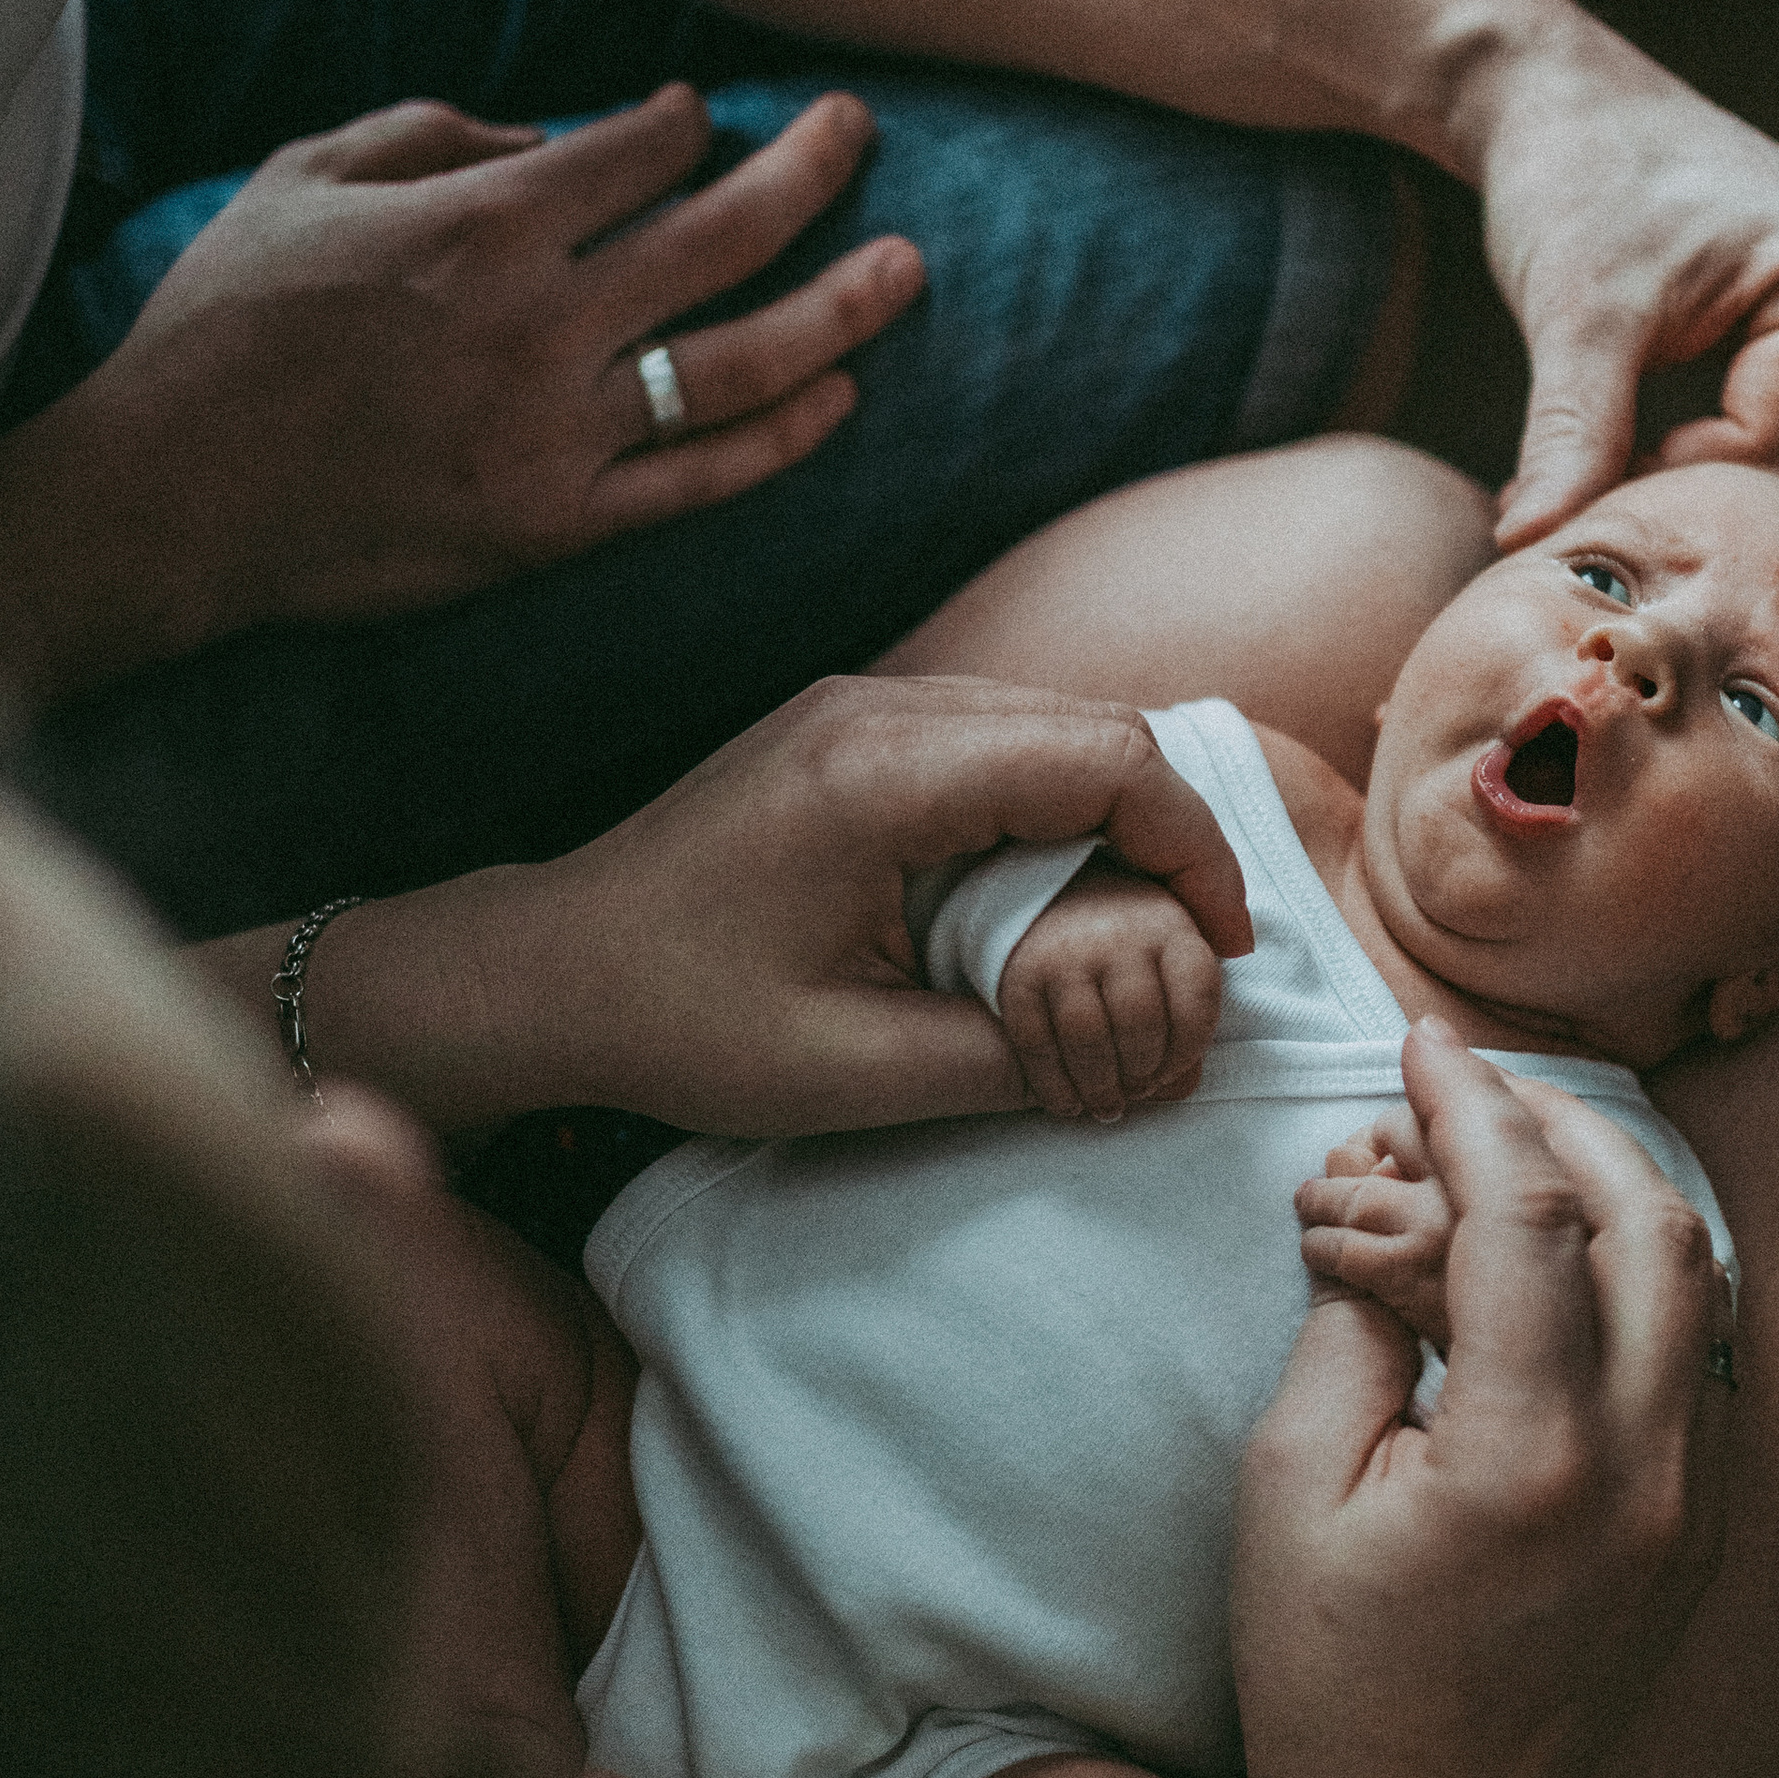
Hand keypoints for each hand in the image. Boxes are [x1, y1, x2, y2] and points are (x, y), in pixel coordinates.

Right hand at [75, 82, 924, 636]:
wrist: (169, 495)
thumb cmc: (224, 322)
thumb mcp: (302, 176)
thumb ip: (433, 132)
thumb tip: (553, 140)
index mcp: (478, 223)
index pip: (637, 152)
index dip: (685, 124)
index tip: (702, 121)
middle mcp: (536, 322)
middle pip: (720, 234)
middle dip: (809, 171)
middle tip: (862, 132)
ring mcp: (553, 431)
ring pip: (738, 361)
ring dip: (839, 306)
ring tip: (909, 266)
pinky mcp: (552, 526)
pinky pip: (697, 481)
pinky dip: (778, 438)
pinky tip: (840, 397)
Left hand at [297, 676, 1255, 1135]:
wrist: (548, 970)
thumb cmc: (681, 1025)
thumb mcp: (859, 1073)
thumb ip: (1013, 1059)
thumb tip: (1142, 1054)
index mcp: (885, 775)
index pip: (1107, 758)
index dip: (1197, 846)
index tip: (1230, 940)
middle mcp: (877, 707)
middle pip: (1092, 724)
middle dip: (1172, 828)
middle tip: (1208, 940)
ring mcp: (856, 705)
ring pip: (1047, 723)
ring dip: (1114, 813)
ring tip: (1148, 922)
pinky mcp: (843, 728)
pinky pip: (990, 738)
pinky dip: (1050, 803)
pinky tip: (1057, 892)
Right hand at [998, 863, 1222, 1121]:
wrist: (1049, 899)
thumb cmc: (1125, 944)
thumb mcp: (1169, 959)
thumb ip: (1187, 1016)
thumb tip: (1181, 1085)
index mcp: (1170, 928)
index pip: (1196, 999)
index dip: (1189, 1050)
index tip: (1173, 1071)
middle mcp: (1118, 934)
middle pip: (1139, 1022)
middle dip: (1142, 1073)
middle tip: (1135, 1092)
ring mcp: (1065, 952)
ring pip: (1087, 1037)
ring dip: (1099, 1087)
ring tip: (1105, 1106)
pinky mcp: (1020, 975)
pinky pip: (1036, 1043)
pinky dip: (1052, 1085)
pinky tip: (1067, 1103)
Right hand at [1232, 1023, 1728, 1777]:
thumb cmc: (1327, 1680)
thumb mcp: (1287, 1486)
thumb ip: (1350, 1330)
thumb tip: (1394, 1223)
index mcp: (1531, 1458)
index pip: (1527, 1217)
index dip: (1471, 1109)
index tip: (1420, 1044)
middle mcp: (1647, 1471)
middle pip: (1652, 1219)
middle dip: (1565, 1120)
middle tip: (1478, 1078)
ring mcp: (1693, 1505)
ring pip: (1700, 1282)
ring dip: (1620, 1189)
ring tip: (1521, 1149)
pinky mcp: (1702, 1532)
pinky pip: (1702, 1355)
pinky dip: (1645, 1273)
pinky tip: (1565, 1256)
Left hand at [1453, 0, 1778, 543]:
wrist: (1564, 106)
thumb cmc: (1575, 184)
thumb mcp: (1574, 319)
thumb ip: (1569, 438)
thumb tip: (1527, 548)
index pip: (1770, 448)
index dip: (1664, 480)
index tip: (1570, 480)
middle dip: (1678, 484)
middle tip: (1564, 492)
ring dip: (1684, 473)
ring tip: (1584, 462)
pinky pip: (1770, 427)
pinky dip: (1695, 448)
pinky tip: (1620, 441)